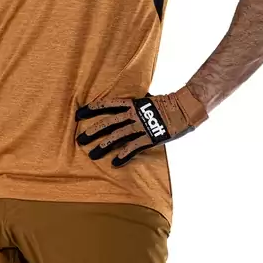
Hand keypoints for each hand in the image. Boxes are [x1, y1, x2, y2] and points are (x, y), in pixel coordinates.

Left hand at [75, 85, 207, 166]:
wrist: (184, 107)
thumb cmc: (167, 103)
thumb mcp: (147, 99)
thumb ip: (136, 103)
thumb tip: (128, 104)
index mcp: (132, 104)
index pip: (108, 105)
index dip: (92, 109)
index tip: (78, 114)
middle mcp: (134, 114)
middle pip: (108, 123)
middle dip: (93, 131)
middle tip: (80, 139)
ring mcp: (141, 126)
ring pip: (118, 136)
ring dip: (104, 146)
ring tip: (92, 154)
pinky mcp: (150, 137)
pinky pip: (133, 147)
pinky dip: (123, 155)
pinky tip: (114, 163)